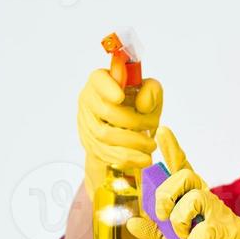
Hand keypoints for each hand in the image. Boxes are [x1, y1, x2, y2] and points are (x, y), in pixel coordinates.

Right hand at [76, 67, 162, 196]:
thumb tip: (144, 105)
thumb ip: (152, 91)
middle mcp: (89, 100)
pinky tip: (143, 158)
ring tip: (151, 145)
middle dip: (134, 121)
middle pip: (106, 111)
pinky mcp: (89, 144)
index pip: (98, 80)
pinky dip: (127, 158)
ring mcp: (86, 123)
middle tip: (153, 126)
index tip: (120, 97)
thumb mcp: (151, 95)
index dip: (107, 88)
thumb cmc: (138, 107)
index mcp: (101, 81)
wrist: (129, 132)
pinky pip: (105, 154)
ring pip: (105, 136)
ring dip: (133, 142)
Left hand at [126, 127, 239, 238]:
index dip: (172, 149)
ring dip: (180, 222)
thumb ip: (158, 233)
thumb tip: (132, 222)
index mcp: (195, 199)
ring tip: (187, 237)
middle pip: (182, 177)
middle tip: (163, 217)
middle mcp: (208, 199)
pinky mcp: (229, 230)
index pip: (182, 168)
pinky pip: (203, 231)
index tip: (161, 131)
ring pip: (192, 199)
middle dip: (164, 196)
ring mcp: (220, 213)